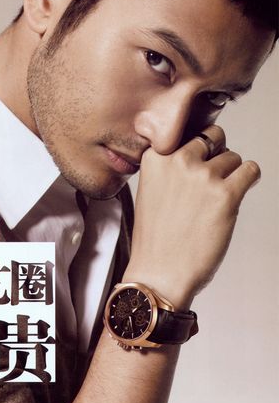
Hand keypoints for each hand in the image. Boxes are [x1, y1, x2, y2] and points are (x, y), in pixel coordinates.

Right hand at [123, 125, 259, 309]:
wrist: (158, 272)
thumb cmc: (156, 236)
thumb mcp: (151, 188)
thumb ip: (171, 165)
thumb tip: (202, 148)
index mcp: (156, 156)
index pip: (188, 130)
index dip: (198, 146)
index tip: (199, 158)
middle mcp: (178, 160)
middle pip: (213, 137)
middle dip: (215, 155)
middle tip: (209, 180)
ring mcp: (203, 176)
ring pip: (233, 156)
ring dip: (230, 174)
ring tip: (214, 199)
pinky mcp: (226, 194)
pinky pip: (250, 170)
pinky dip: (249, 179)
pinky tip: (235, 195)